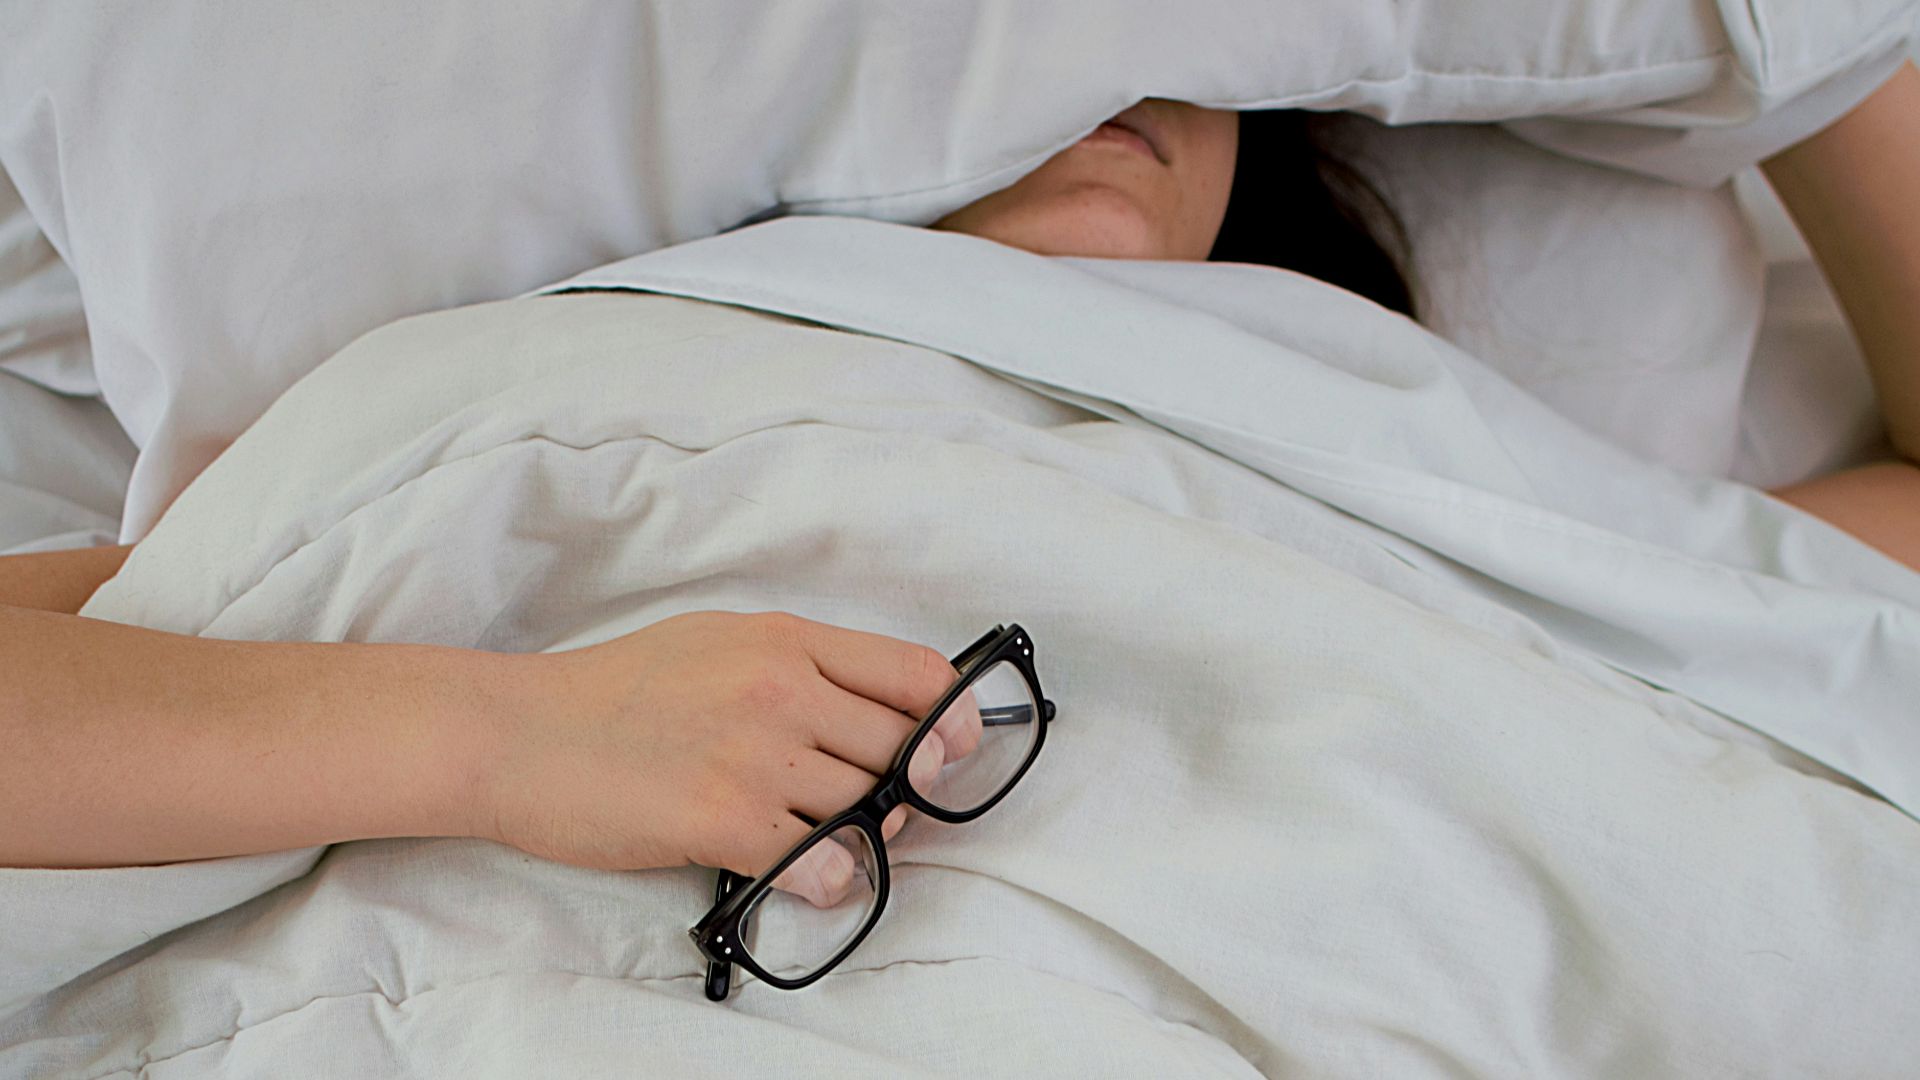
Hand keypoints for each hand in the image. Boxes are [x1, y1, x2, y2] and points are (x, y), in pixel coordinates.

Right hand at [471, 611, 970, 904]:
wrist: (516, 733)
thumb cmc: (612, 692)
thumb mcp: (715, 641)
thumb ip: (798, 667)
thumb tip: (876, 711)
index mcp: (783, 640)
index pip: (915, 674)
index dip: (953, 719)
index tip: (953, 749)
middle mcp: (779, 688)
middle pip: (902, 750)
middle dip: (907, 789)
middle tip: (880, 809)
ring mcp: (753, 753)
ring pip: (867, 807)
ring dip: (865, 836)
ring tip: (826, 840)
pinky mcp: (722, 818)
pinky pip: (822, 861)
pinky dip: (828, 878)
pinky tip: (803, 873)